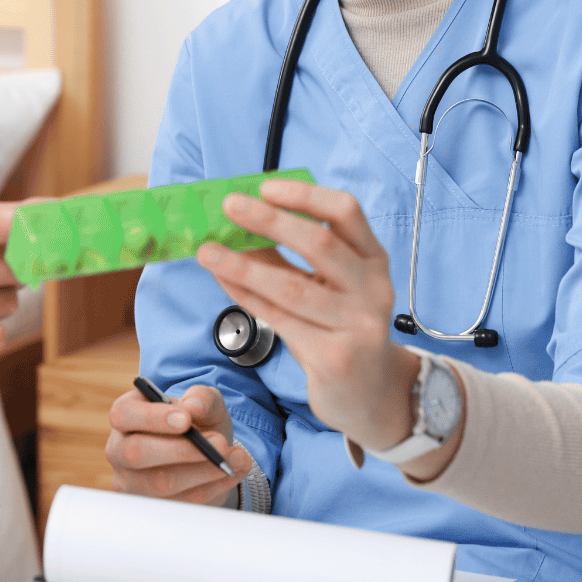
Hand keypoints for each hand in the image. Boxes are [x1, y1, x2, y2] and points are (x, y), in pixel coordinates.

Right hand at [105, 383, 252, 505]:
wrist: (206, 455)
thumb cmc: (197, 423)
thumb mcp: (204, 403)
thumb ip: (201, 398)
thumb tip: (193, 408)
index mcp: (125, 415)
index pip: (123, 414)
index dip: (152, 418)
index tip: (186, 420)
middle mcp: (119, 449)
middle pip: (136, 453)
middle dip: (181, 450)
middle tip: (220, 442)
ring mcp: (131, 482)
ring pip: (160, 483)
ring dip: (204, 471)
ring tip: (236, 457)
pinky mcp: (151, 506)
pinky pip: (181, 502)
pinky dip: (212, 487)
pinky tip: (231, 472)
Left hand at [196, 179, 460, 479]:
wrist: (370, 395)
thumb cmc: (340, 328)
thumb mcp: (328, 285)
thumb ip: (289, 255)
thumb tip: (236, 220)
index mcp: (373, 259)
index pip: (347, 213)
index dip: (305, 196)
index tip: (265, 186)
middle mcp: (373, 289)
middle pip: (320, 245)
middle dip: (270, 222)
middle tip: (229, 205)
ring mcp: (358, 325)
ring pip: (293, 287)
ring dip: (244, 265)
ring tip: (208, 250)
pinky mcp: (334, 357)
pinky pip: (280, 319)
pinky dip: (246, 297)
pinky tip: (223, 280)